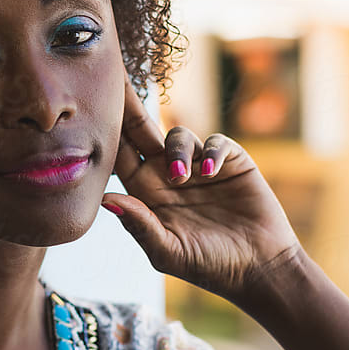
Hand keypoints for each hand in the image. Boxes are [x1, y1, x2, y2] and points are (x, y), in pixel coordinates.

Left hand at [102, 74, 302, 302]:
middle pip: (142, 132)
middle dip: (130, 108)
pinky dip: (212, 152)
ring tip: (183, 175)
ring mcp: (199, 167)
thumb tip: (107, 199)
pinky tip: (210, 173)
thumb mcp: (168, 251)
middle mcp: (168, 175)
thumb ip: (139, 224)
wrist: (257, 268)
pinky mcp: (230, 162)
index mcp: (146, 194)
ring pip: (178, 136)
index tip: (91, 105)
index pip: (119, 155)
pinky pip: (216, 143)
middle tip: (119, 80)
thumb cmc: (208, 266)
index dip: (106, 131)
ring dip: (178, 148)